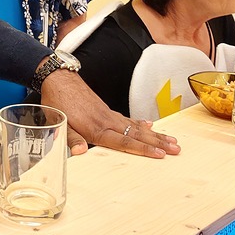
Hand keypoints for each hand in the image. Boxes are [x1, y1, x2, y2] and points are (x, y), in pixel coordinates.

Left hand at [40, 69, 180, 158]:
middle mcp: (107, 121)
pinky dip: (140, 124)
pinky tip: (150, 126)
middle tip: (177, 149)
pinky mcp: (107, 110)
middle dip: (157, 143)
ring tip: (172, 141)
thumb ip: (71, 139)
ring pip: (136, 127)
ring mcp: (109, 115)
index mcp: (96, 128)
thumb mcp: (60, 123)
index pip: (123, 142)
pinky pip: (128, 119)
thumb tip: (80, 153)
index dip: (142, 149)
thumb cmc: (58, 102)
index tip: (160, 155)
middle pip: (136, 135)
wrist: (58, 79)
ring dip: (155, 135)